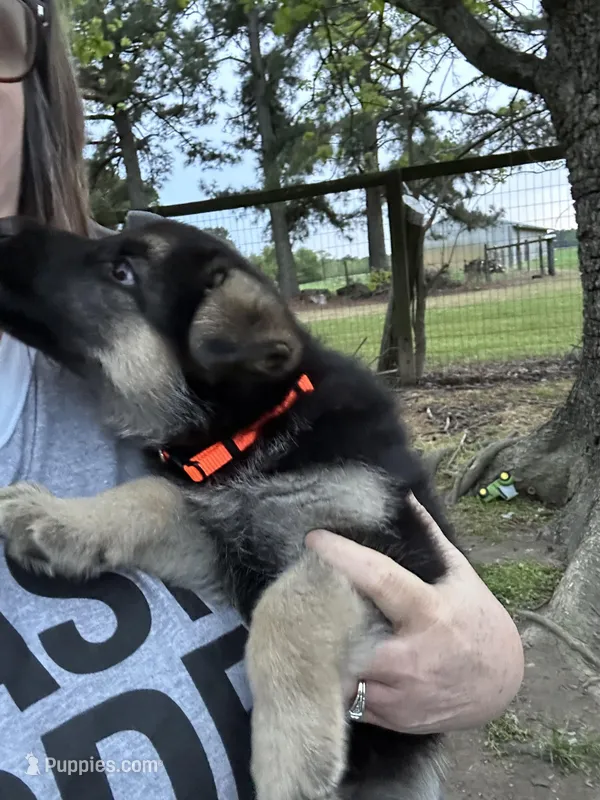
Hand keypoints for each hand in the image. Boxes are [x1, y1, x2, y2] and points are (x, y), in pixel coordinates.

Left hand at [305, 493, 523, 734]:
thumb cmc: (478, 622)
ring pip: (340, 672)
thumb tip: (406, 496)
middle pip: (344, 632)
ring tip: (307, 621)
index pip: (377, 577)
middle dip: (318, 611)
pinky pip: (348, 698)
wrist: (500, 686)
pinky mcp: (391, 718)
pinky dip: (337, 676)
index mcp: (428, 613)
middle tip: (301, 586)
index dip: (341, 555)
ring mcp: (399, 694)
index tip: (313, 537)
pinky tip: (328, 655)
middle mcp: (410, 657)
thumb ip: (430, 538)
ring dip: (322, 647)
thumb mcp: (461, 577)